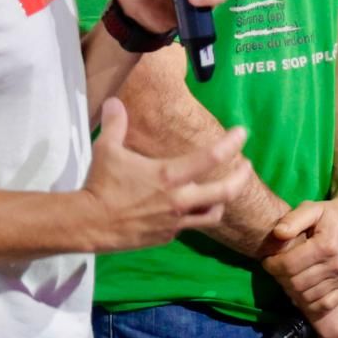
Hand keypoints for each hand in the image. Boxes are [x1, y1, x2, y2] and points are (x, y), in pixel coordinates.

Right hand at [81, 97, 251, 251]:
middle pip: (225, 192)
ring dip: (222, 201)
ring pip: (212, 214)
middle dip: (241, 177)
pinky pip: (188, 225)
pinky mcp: (166, 236)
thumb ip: (116, 124)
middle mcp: (179, 199)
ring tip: (225, 191)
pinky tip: (188, 206)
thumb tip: (115, 101)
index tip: (242, 133)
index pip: (211, 157)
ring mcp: (175, 221)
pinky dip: (193, 214)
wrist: (90, 223)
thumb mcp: (107, 148)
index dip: (231, 143)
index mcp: (169, 175)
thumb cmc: (101, 183)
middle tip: (247, 166)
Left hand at [260, 197, 337, 317]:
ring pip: (308, 297)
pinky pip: (324, 305)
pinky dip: (309, 303)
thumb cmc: (330, 214)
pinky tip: (301, 291)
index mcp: (326, 245)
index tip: (267, 261)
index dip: (272, 266)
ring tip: (287, 278)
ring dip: (292, 291)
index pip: (290, 265)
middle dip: (280, 278)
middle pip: (297, 283)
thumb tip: (278, 233)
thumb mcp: (311, 208)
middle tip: (276, 270)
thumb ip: (292, 219)